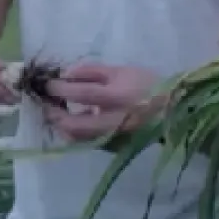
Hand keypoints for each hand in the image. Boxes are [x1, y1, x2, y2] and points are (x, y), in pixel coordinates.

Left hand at [41, 62, 164, 142]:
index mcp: (117, 97)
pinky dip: (74, 132)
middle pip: (74, 125)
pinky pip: (86, 141)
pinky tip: (73, 120)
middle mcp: (113, 121)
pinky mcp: (112, 147)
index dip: (61, 89)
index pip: (82, 94)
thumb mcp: (120, 71)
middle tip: (46, 103)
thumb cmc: (146, 85)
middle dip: (54, 114)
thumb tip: (66, 75)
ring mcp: (112, 137)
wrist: (172, 110)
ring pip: (77, 138)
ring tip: (56, 111)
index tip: (48, 84)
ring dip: (61, 125)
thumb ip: (92, 71)